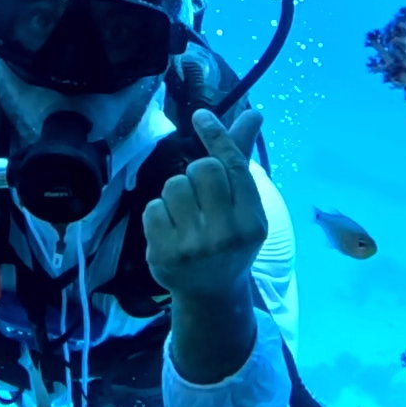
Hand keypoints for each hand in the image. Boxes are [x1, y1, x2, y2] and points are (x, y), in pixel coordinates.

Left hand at [143, 108, 267, 304]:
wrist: (211, 292)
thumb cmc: (230, 239)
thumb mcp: (244, 206)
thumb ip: (241, 159)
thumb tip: (252, 113)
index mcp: (252, 221)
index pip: (233, 166)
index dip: (216, 136)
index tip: (200, 116)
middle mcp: (226, 234)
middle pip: (202, 169)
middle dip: (196, 173)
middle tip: (200, 197)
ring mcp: (194, 247)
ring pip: (174, 185)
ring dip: (176, 193)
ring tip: (185, 215)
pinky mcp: (164, 254)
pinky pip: (153, 207)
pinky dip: (158, 213)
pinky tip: (171, 230)